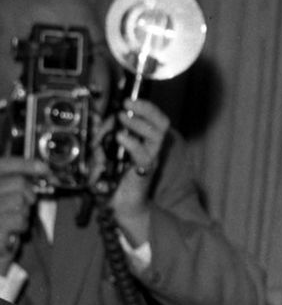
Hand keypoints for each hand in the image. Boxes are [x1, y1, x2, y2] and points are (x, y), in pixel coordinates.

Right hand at [0, 155, 47, 264]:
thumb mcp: (5, 201)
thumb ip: (15, 185)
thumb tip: (40, 170)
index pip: (2, 165)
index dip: (26, 163)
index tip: (44, 168)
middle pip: (17, 183)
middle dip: (28, 195)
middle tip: (23, 206)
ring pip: (21, 201)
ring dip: (23, 213)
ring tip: (11, 222)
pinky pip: (19, 219)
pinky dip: (21, 227)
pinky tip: (11, 232)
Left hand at [108, 97, 170, 221]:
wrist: (123, 204)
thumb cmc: (115, 179)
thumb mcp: (105, 153)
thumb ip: (103, 138)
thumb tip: (97, 123)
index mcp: (146, 141)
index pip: (154, 118)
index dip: (143, 107)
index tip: (128, 100)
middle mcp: (152, 147)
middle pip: (162, 122)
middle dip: (147, 109)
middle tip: (129, 103)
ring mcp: (151, 158)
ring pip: (157, 134)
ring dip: (139, 122)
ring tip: (123, 117)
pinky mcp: (145, 170)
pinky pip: (143, 154)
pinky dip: (132, 143)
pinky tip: (121, 137)